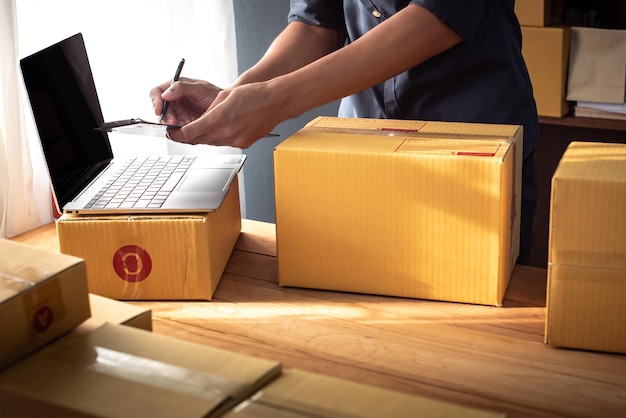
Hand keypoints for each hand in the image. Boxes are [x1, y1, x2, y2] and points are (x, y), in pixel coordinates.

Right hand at [149, 78, 221, 125]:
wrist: (228, 109)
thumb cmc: (215, 95)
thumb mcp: (199, 88)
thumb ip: (181, 88)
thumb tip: (165, 94)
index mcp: (175, 88)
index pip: (157, 93)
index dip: (156, 101)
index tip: (158, 110)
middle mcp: (175, 100)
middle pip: (160, 109)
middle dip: (164, 116)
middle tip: (172, 122)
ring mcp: (179, 113)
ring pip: (166, 121)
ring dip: (170, 125)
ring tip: (180, 126)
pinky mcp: (184, 124)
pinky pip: (176, 130)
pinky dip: (178, 132)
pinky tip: (185, 130)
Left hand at [165, 80, 287, 148]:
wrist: (276, 102)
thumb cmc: (253, 94)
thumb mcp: (224, 96)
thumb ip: (208, 110)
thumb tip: (199, 119)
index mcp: (218, 118)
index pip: (189, 132)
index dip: (177, 134)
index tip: (171, 132)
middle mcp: (226, 132)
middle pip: (198, 140)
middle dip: (187, 137)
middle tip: (179, 133)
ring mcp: (235, 140)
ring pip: (211, 142)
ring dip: (203, 137)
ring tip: (198, 130)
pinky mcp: (243, 143)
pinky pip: (224, 143)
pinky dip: (218, 138)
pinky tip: (220, 129)